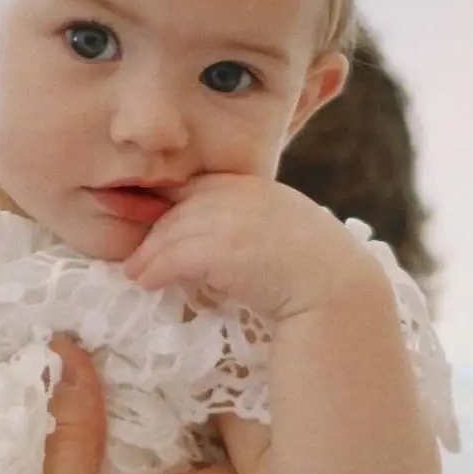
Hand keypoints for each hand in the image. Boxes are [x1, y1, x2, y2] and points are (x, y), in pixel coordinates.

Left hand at [124, 174, 382, 319]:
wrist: (337, 289)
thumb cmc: (309, 268)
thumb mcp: (274, 227)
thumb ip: (241, 219)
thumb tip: (204, 239)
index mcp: (251, 184)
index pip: (195, 187)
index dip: (167, 205)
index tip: (149, 224)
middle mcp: (239, 193)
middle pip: (177, 209)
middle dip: (151, 234)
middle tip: (135, 257)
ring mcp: (231, 218)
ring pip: (171, 233)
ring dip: (148, 256)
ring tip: (136, 274)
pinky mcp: (223, 248)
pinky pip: (176, 256)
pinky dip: (157, 270)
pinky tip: (148, 283)